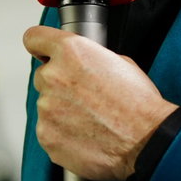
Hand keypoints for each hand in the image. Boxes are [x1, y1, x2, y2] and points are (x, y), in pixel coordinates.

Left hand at [23, 26, 175, 180]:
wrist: (147, 142)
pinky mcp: (46, 135)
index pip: (34, 38)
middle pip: (44, 76)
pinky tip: (86, 135)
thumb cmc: (138, 104)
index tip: (43, 53)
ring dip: (62, 111)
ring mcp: (46, 108)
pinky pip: (48, 130)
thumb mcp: (119, 62)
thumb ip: (88, 57)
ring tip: (91, 120)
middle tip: (85, 97)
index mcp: (70, 51)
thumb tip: (79, 61)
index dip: (40, 46)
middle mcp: (53, 76)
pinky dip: (62, 133)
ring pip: (46, 105)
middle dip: (60, 85)